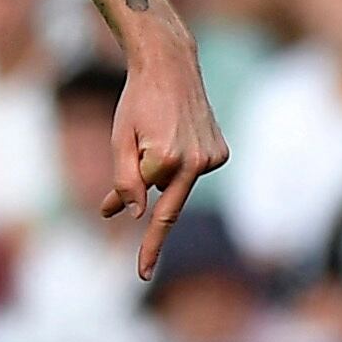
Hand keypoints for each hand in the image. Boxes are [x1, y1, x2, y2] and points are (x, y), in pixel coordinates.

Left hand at [108, 36, 228, 279]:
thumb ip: (124, 180)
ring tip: (154, 134)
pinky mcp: (222, 153)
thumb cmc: (137, 102)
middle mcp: (198, 162)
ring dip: (160, 172)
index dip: (142, 235)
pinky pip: (190, 173)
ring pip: (176, 185)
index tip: (143, 274)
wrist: (171, 67)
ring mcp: (214, 158)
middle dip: (151, 218)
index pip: (149, 207)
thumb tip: (134, 215)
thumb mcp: (119, 140)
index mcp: (169, 159)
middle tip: (142, 260)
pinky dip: (178, 165)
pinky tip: (175, 135)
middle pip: (166, 203)